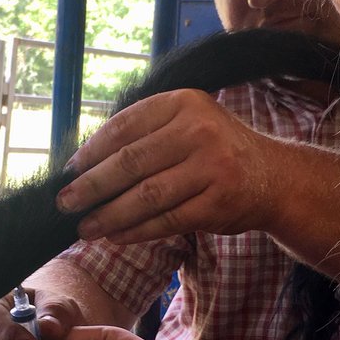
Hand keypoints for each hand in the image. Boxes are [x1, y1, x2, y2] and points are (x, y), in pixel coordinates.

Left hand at [55, 89, 277, 243]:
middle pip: (130, 162)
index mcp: (183, 103)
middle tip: (65, 203)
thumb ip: (145, 134)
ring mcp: (212, 166)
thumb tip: (83, 163)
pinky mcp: (218, 202)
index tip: (68, 171)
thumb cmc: (216, 150)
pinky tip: (116, 236)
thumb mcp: (187, 124)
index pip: (124, 126)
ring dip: (109, 215)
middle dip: (91, 186)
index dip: (91, 151)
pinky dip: (137, 231)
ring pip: (145, 196)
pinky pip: (167, 220)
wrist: (274, 177)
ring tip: (85, 228)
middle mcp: (198, 129)